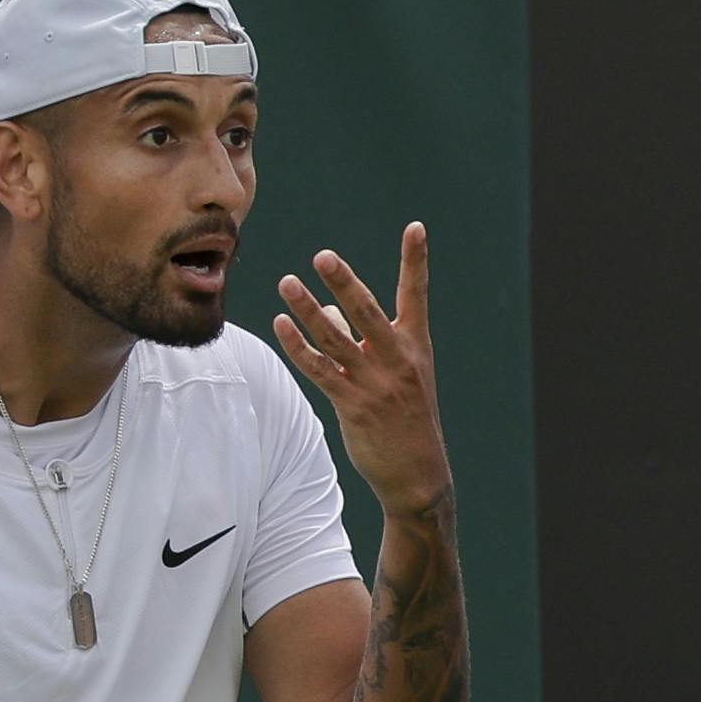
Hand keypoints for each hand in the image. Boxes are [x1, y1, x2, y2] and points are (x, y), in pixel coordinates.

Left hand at [273, 223, 449, 517]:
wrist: (419, 474)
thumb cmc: (406, 418)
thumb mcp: (397, 374)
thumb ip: (361, 339)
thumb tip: (325, 312)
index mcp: (415, 346)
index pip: (416, 295)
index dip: (416, 261)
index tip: (415, 228)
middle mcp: (398, 360)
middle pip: (367, 312)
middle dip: (344, 282)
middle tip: (324, 256)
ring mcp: (375, 383)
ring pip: (336, 339)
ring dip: (308, 309)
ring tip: (287, 283)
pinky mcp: (354, 405)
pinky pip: (320, 371)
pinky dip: (299, 346)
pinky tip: (281, 325)